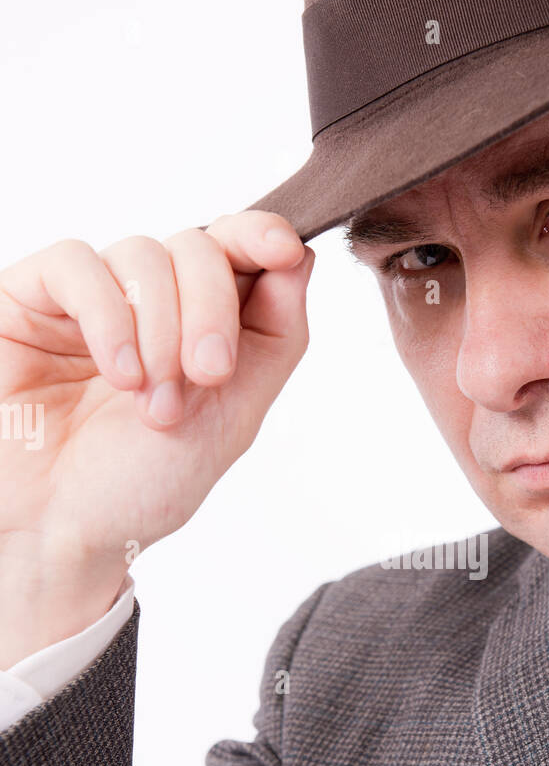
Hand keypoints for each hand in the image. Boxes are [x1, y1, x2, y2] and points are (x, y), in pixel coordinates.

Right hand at [0, 210, 313, 660]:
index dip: (262, 236)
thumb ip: (276, 336)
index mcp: (201, 322)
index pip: (237, 249)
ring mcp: (89, 296)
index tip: (283, 251)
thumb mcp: (234, 416)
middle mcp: (148, 301)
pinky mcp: (30, 298)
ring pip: (143, 253)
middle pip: (199, 247)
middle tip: (209, 375)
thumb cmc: (141, 484)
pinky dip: (108, 315)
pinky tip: (120, 372)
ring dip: (160, 330)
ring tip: (152, 401)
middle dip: (212, 310)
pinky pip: (76, 264)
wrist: (62, 530)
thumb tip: (301, 256)